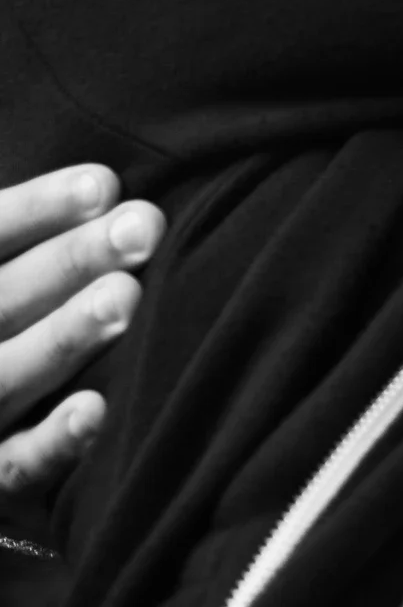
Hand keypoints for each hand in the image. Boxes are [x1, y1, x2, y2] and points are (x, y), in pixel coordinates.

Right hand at [0, 168, 161, 497]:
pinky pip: (12, 466)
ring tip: (125, 297)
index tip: (105, 184)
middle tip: (142, 229)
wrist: (7, 389)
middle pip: (2, 300)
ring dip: (63, 337)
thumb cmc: (27, 302)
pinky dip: (50, 442)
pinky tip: (96, 410)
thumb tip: (113, 183)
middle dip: (70, 262)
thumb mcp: (18, 265)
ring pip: (5, 377)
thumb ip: (40, 229)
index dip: (37, 209)